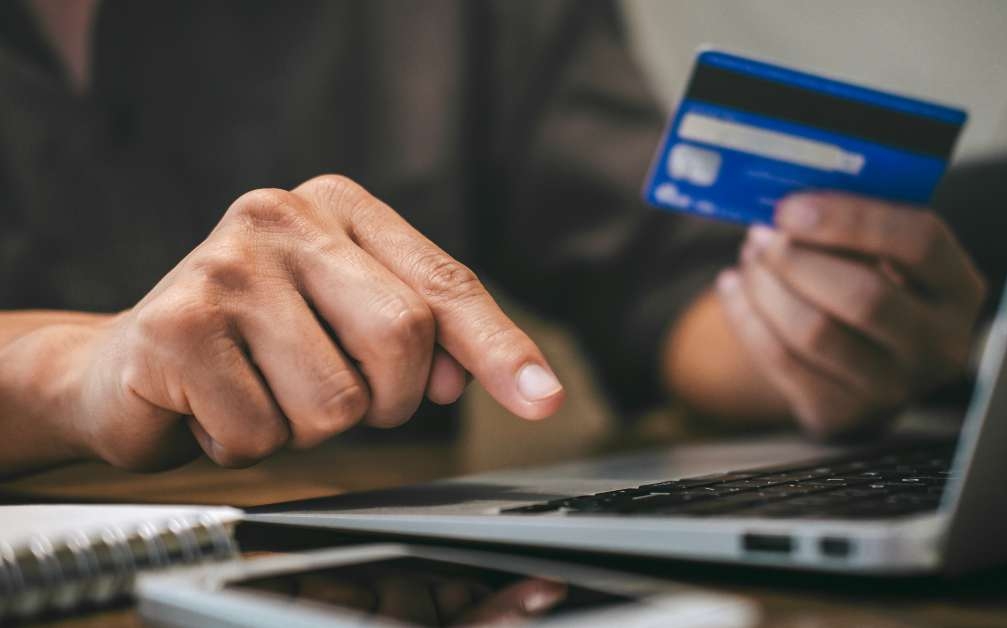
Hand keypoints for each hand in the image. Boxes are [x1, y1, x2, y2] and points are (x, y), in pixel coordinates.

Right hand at [61, 174, 563, 469]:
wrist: (129, 365)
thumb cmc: (257, 344)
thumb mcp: (347, 322)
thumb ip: (420, 339)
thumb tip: (463, 377)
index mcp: (338, 206)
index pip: (443, 283)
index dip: (498, 347)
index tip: (544, 398)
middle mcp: (281, 214)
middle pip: (401, 337)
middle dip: (384, 398)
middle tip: (335, 392)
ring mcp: (225, 265)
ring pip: (336, 402)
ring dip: (308, 427)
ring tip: (263, 390)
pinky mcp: (176, 324)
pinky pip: (263, 434)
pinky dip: (248, 444)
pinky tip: (215, 404)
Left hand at [716, 192, 985, 437]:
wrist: (864, 364)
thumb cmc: (873, 283)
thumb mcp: (886, 254)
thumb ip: (856, 225)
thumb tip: (791, 198)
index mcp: (960, 289)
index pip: (920, 242)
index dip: (851, 219)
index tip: (792, 206)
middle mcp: (939, 346)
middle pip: (864, 296)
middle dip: (798, 259)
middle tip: (762, 233)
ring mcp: (892, 389)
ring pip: (814, 332)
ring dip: (766, 286)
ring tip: (750, 256)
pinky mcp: (840, 414)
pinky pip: (780, 360)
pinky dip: (746, 316)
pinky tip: (733, 287)